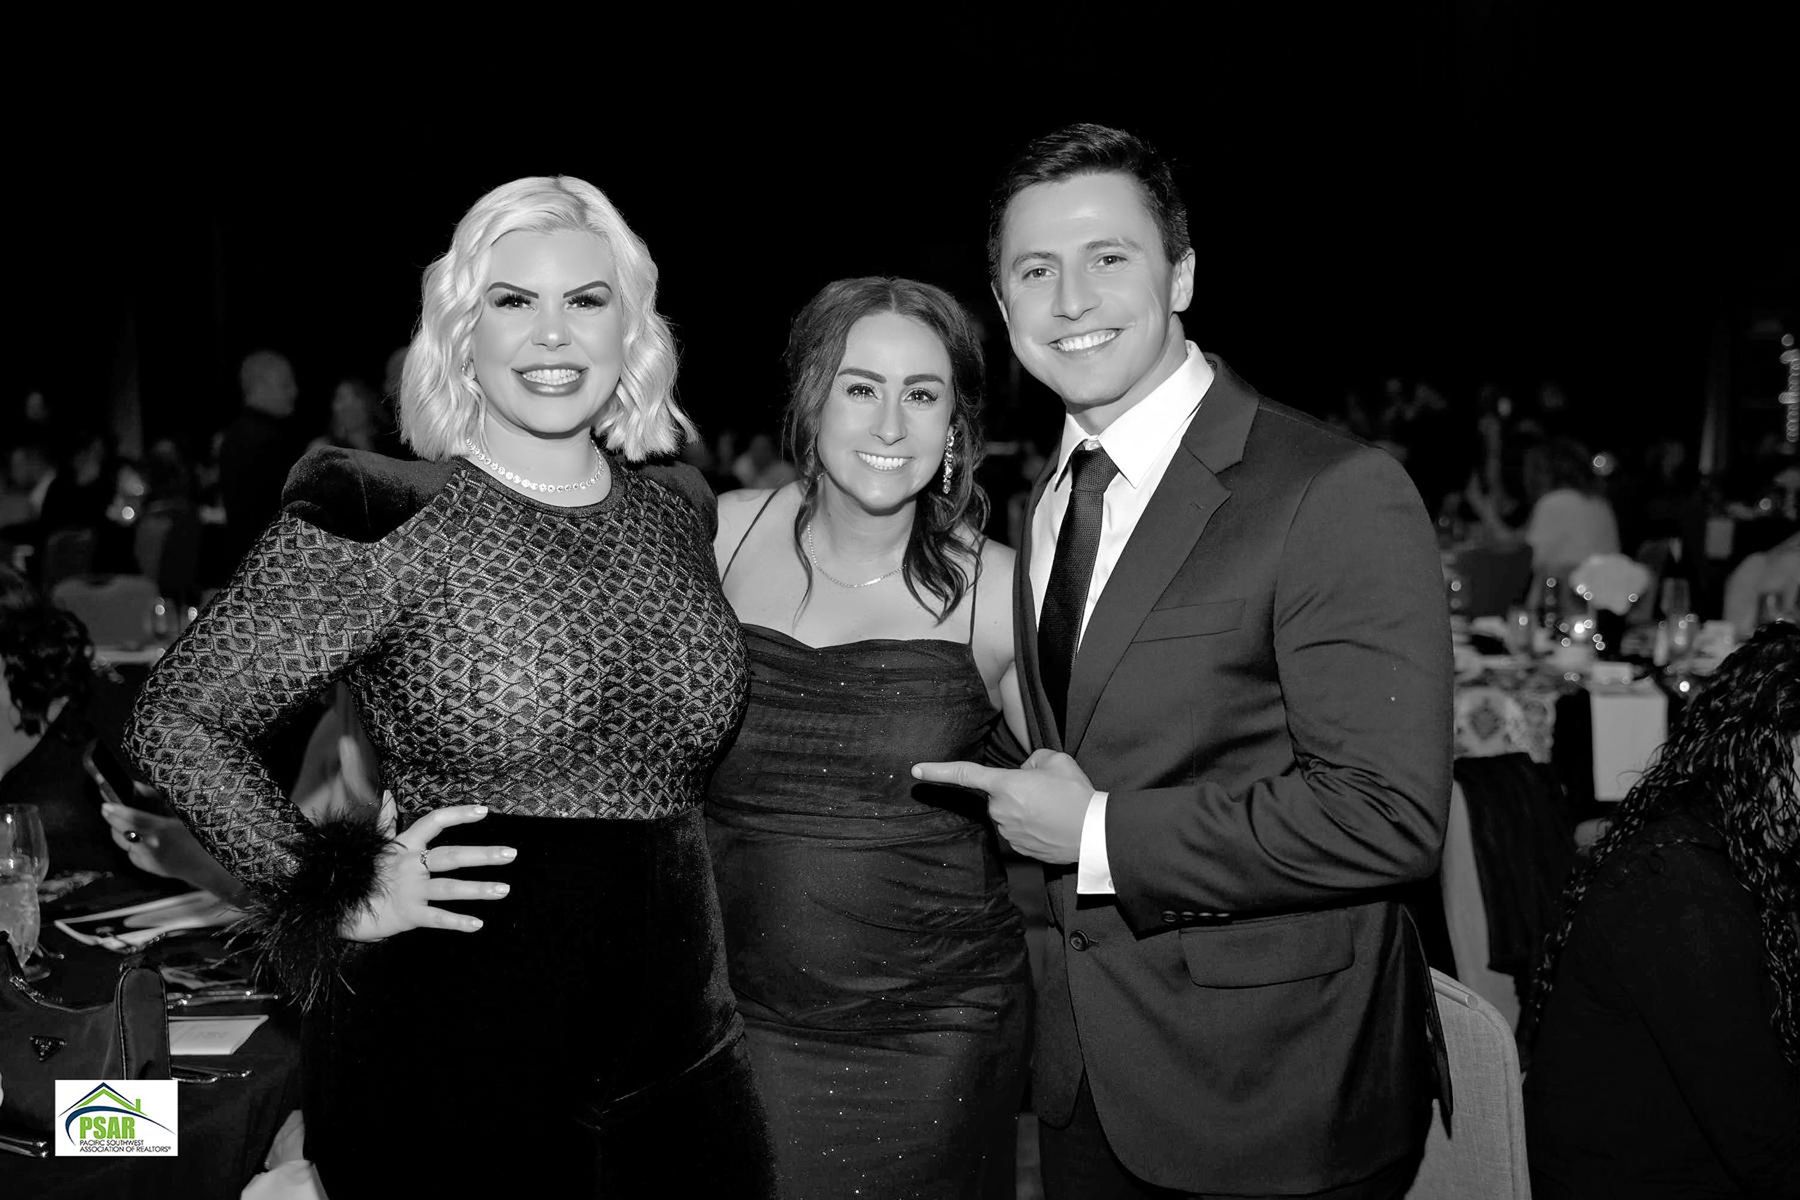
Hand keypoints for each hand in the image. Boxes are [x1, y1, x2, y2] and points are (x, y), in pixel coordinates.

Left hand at [103, 802, 248, 902]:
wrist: (215, 868)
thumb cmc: (206, 836)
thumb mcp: (187, 813)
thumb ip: (159, 798)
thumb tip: (137, 786)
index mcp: (163, 830)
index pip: (130, 819)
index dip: (115, 811)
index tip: (105, 803)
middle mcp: (153, 847)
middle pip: (121, 832)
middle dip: (113, 821)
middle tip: (109, 809)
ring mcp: (151, 860)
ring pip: (123, 844)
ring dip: (119, 832)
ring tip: (121, 822)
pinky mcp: (151, 869)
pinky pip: (133, 855)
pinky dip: (131, 845)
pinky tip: (137, 839)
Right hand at [342, 793, 516, 941]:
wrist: (339, 907)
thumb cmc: (364, 873)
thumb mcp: (376, 846)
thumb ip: (387, 820)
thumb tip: (390, 794)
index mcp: (404, 846)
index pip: (433, 822)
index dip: (458, 815)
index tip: (484, 811)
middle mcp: (409, 865)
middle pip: (450, 856)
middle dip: (482, 855)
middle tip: (511, 854)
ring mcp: (409, 890)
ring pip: (449, 888)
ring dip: (478, 889)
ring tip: (504, 889)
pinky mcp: (407, 914)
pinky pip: (436, 918)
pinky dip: (457, 922)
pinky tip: (478, 924)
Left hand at [912, 750, 1096, 863]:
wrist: (1093, 833)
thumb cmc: (1075, 794)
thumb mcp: (1056, 760)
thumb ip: (1033, 760)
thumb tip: (1026, 772)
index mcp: (1005, 785)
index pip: (964, 774)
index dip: (938, 771)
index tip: (916, 771)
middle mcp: (1000, 810)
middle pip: (998, 793)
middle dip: (1015, 789)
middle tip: (1046, 791)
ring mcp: (1007, 832)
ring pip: (1008, 812)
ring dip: (1024, 808)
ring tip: (1053, 809)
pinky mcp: (1018, 849)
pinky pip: (1018, 830)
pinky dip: (1031, 825)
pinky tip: (1051, 824)